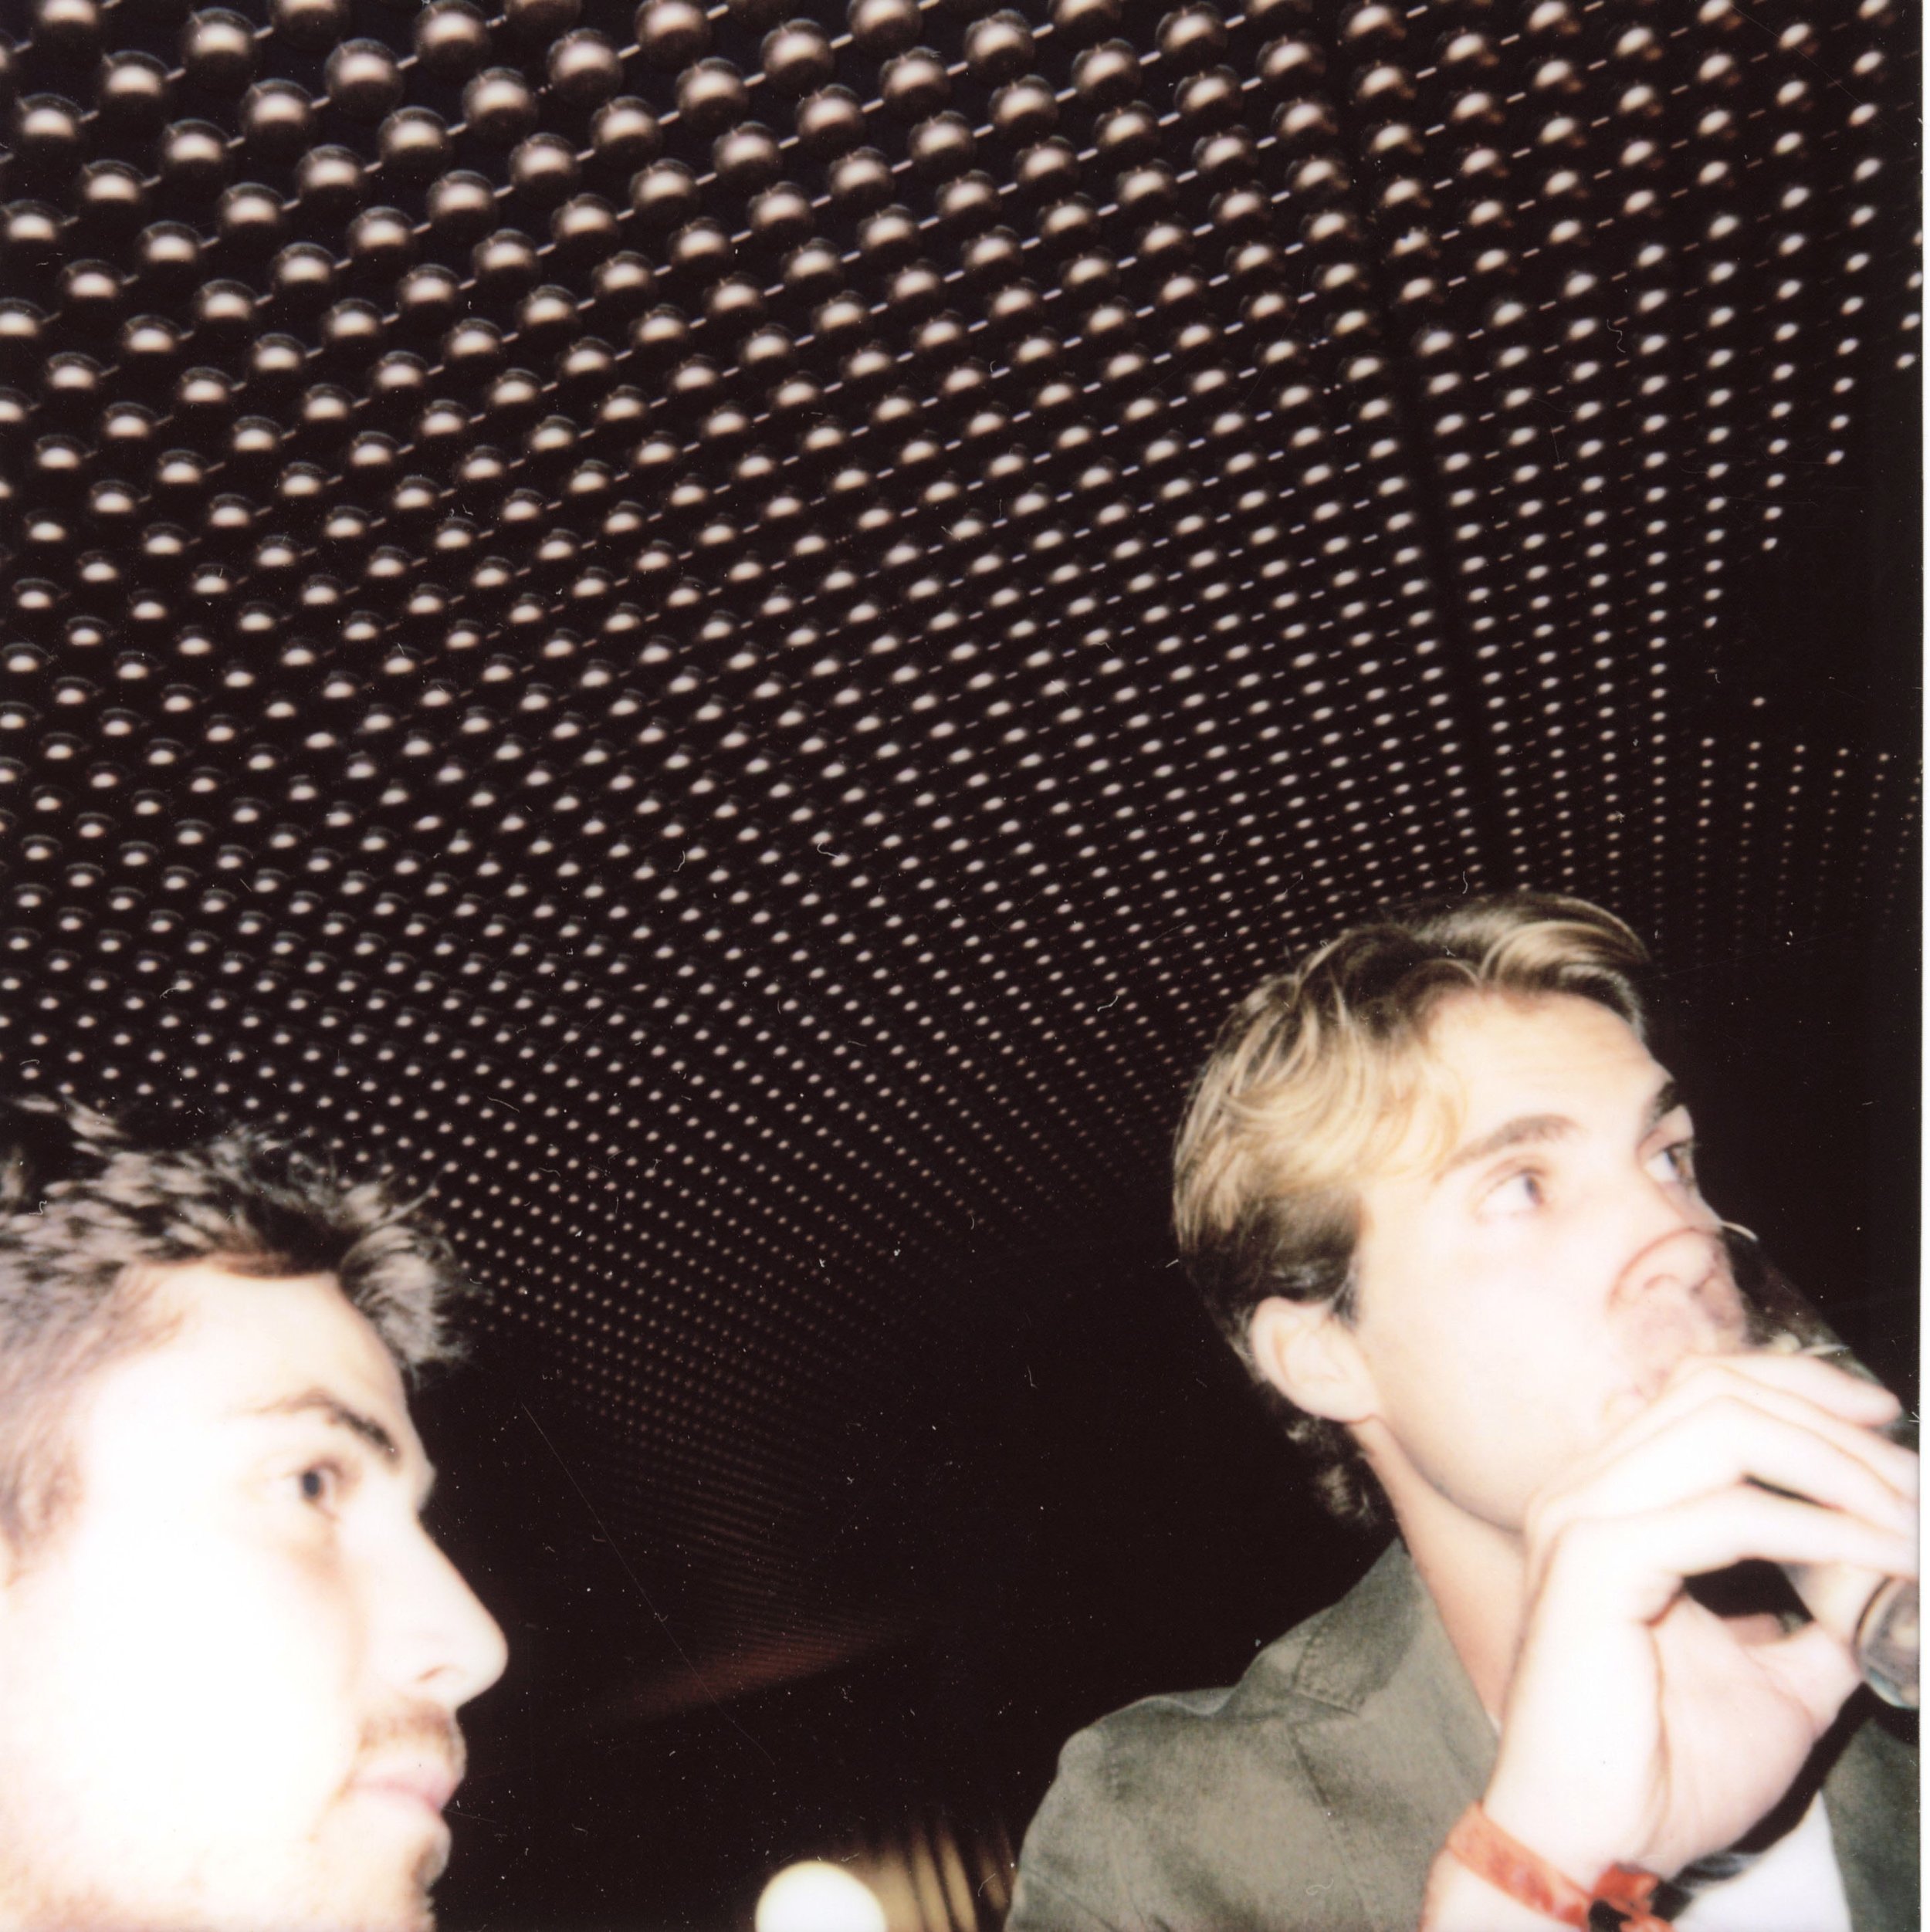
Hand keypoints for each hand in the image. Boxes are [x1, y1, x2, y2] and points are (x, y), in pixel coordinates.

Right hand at [1436, 1353, 1916, 1919]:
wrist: (1597, 1841)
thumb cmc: (1665, 1770)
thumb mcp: (1776, 1680)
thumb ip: (1820, 1625)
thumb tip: (1887, 1594)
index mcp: (1610, 1500)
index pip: (1705, 1390)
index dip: (1802, 1390)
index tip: (1887, 1426)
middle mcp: (1586, 1489)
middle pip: (1719, 1389)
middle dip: (1834, 1423)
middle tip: (1914, 1480)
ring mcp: (1583, 1517)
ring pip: (1724, 1425)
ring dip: (1835, 1465)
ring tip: (1906, 1517)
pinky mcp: (1595, 1559)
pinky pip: (1728, 1512)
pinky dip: (1818, 1526)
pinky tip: (1876, 1555)